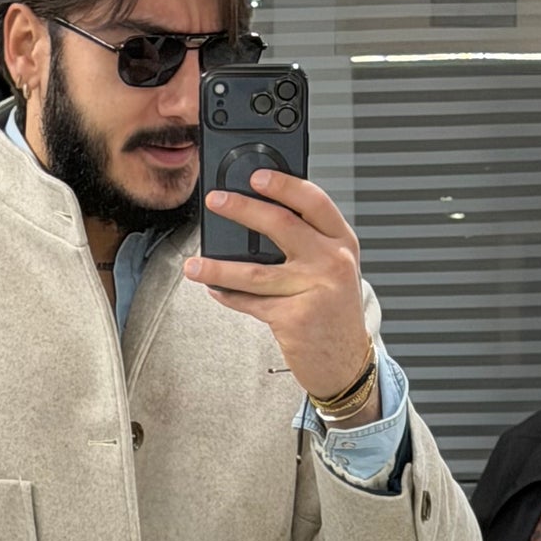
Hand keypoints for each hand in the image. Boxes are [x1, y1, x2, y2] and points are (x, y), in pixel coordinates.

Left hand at [185, 169, 376, 412]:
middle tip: (217, 201)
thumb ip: (309, 242)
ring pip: (255, 272)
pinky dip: (228, 296)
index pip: (313, 201)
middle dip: (242, 209)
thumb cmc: (335, 313)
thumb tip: (259, 215)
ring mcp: (313, 290)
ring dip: (218, 268)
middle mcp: (331, 262)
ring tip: (194, 265)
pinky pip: (251, 303)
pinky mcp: (294, 319)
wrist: (347, 364)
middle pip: (280, 225)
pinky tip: (214, 289)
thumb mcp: (334, 269)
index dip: (283, 184)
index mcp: (342, 242)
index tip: (257, 176)